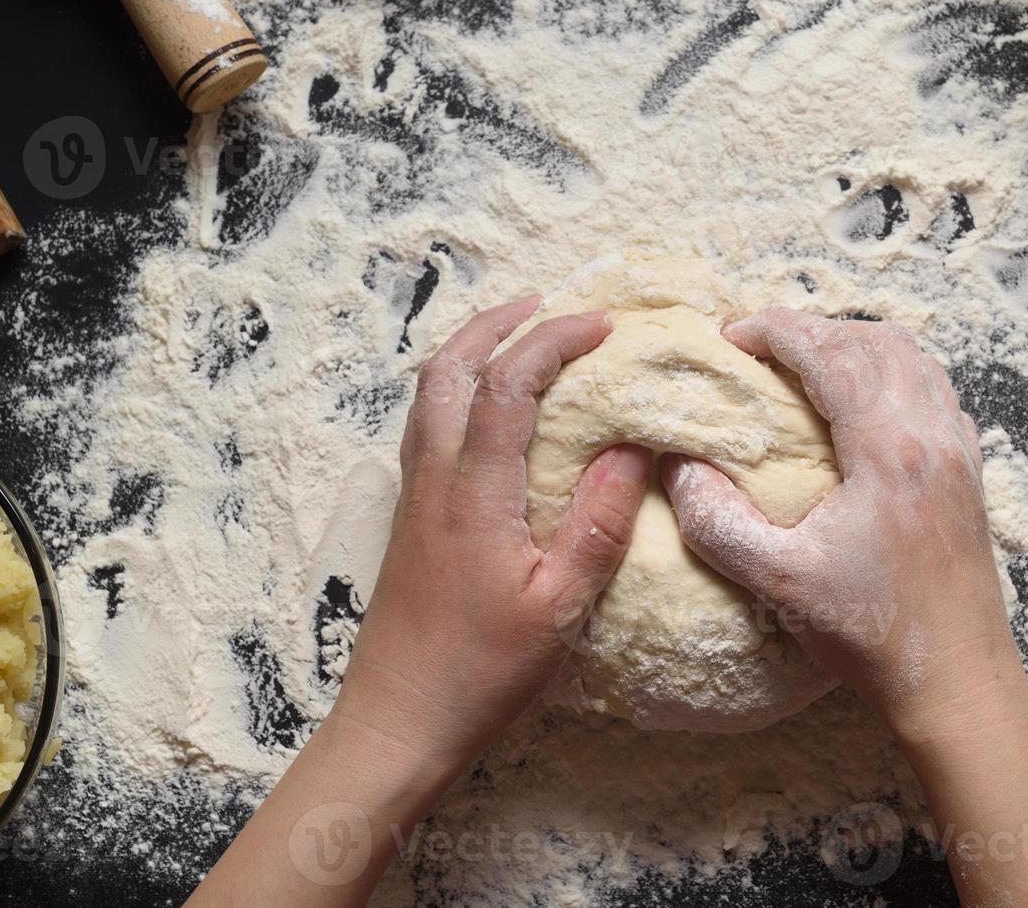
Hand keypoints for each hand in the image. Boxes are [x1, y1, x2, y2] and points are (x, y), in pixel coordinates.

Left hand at [335, 296, 651, 767]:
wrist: (396, 722)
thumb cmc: (482, 672)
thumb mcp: (561, 606)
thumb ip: (599, 523)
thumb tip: (631, 447)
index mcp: (473, 491)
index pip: (509, 383)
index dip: (554, 341)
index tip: (603, 325)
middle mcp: (433, 479)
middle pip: (448, 368)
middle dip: (496, 323)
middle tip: (545, 305)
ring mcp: (413, 497)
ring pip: (428, 394)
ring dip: (468, 350)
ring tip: (514, 337)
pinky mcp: (408, 520)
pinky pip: (425, 426)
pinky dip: (454, 390)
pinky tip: (483, 412)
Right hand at [659, 307, 1018, 742]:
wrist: (957, 682)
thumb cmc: (871, 635)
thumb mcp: (777, 582)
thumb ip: (718, 521)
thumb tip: (678, 467)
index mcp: (889, 451)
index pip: (830, 352)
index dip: (776, 329)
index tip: (730, 336)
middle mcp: (933, 435)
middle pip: (875, 339)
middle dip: (811, 329)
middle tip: (759, 350)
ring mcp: (959, 452)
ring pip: (913, 357)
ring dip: (855, 344)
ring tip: (804, 367)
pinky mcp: (969, 473)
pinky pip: (934, 390)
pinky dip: (891, 374)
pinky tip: (859, 407)